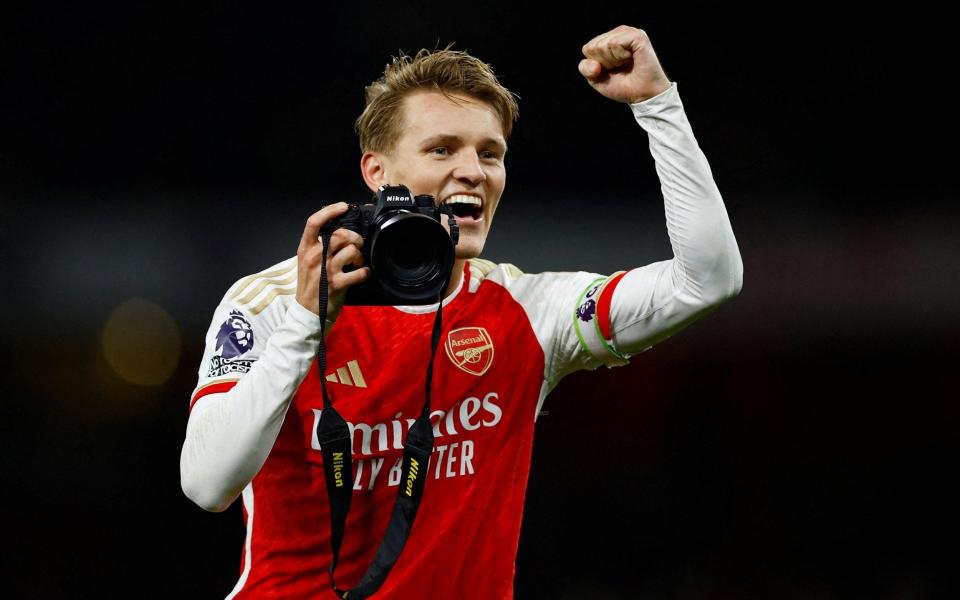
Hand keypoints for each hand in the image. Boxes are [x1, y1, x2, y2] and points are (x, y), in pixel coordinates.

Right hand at [296, 202, 369, 320]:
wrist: (307, 313)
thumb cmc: (311, 286)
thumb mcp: (308, 262)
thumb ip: (320, 246)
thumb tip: (342, 231)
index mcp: (305, 249)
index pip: (314, 222)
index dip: (330, 211)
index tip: (343, 207)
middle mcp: (314, 257)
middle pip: (341, 234)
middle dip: (355, 238)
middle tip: (358, 246)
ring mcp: (326, 271)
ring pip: (352, 251)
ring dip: (361, 257)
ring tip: (358, 264)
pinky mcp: (337, 284)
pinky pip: (361, 272)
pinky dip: (366, 273)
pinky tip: (362, 275)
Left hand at [578, 25, 671, 103]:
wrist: (643, 95)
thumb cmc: (623, 86)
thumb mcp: (597, 79)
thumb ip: (585, 69)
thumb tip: (594, 63)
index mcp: (608, 40)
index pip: (588, 49)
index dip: (596, 65)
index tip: (611, 70)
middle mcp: (619, 33)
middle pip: (594, 46)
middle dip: (604, 63)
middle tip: (620, 68)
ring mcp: (629, 32)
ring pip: (604, 44)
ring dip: (613, 61)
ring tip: (627, 64)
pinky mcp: (637, 36)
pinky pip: (615, 43)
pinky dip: (620, 57)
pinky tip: (631, 59)